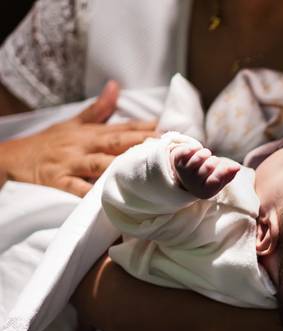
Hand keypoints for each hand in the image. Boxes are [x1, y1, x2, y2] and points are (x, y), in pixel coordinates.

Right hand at [0, 81, 156, 196]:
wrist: (10, 159)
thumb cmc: (48, 143)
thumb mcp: (73, 123)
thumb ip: (98, 108)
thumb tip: (116, 86)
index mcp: (92, 132)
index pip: (125, 128)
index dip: (149, 129)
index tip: (173, 131)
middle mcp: (84, 145)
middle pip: (117, 142)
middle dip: (142, 144)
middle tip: (168, 148)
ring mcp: (71, 162)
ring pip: (100, 163)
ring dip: (122, 166)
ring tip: (146, 171)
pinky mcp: (58, 179)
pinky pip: (76, 188)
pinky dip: (91, 193)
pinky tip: (108, 198)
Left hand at [171, 144, 239, 198]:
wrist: (189, 175)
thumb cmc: (209, 177)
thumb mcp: (222, 179)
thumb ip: (230, 174)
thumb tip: (237, 167)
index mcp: (205, 191)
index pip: (215, 180)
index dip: (223, 170)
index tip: (229, 166)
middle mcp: (193, 184)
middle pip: (209, 166)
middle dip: (215, 160)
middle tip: (214, 162)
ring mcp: (184, 172)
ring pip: (199, 157)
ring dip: (205, 153)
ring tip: (206, 156)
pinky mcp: (177, 161)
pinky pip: (187, 151)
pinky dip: (194, 148)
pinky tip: (196, 151)